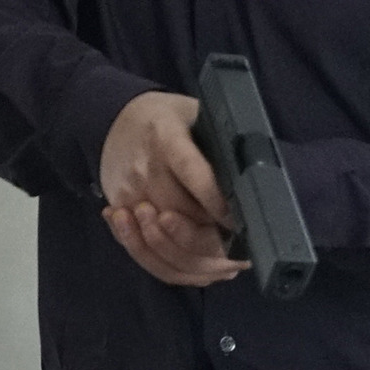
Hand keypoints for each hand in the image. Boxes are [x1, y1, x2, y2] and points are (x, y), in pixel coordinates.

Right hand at [100, 91, 247, 288]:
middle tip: (232, 239)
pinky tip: (184, 252)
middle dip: (208, 231)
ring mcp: (128, 188)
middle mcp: (144, 165)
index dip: (217, 203)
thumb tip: (251, 179)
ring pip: (160, 233)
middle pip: (179, 212)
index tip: (238, 220)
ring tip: (212, 249)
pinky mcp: (118, 205)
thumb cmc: (172, 120)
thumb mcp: (198, 116)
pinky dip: (165, 253)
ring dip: (188, 247)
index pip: (194, 175)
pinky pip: (140, 241)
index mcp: (167, 136)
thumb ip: (220, 142)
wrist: (118, 121)